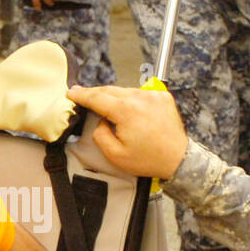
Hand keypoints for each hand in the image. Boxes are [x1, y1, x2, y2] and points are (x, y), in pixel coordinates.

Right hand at [67, 84, 188, 178]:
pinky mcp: (162, 96)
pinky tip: (128, 110)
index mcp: (126, 111)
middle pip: (109, 90)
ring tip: (106, 106)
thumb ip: (100, 135)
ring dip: (114, 97)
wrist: (178, 159)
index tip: (71, 92)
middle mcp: (140, 98)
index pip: (97, 98)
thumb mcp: (115, 155)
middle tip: (82, 95)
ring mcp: (153, 95)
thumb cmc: (149, 159)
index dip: (82, 95)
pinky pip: (139, 93)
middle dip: (95, 94)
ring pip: (124, 90)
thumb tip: (100, 121)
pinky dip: (131, 99)